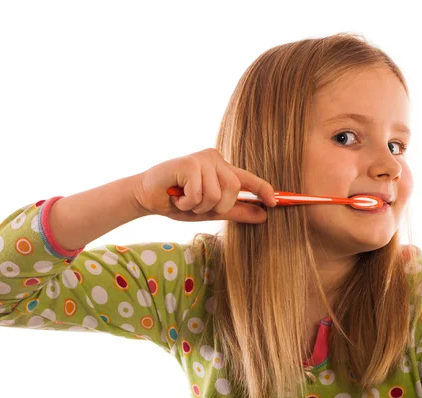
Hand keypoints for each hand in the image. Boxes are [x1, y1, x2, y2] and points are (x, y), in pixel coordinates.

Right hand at [133, 148, 275, 223]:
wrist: (147, 197)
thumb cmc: (178, 202)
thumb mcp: (211, 211)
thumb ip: (237, 211)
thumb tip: (264, 215)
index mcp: (223, 169)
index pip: (249, 179)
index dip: (264, 189)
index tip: (274, 202)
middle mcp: (215, 159)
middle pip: (233, 189)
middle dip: (216, 206)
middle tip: (197, 206)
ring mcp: (202, 158)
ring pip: (216, 194)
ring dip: (198, 206)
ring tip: (184, 200)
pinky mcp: (189, 163)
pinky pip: (199, 193)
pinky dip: (187, 203)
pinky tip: (176, 196)